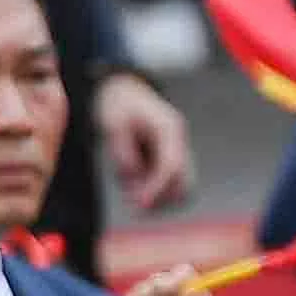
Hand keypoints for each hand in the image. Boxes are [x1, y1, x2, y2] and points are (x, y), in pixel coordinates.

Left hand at [96, 73, 194, 209]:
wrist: (125, 92)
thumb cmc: (118, 105)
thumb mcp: (112, 123)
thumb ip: (122, 150)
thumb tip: (133, 175)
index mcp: (169, 128)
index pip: (172, 166)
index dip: (157, 188)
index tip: (139, 203)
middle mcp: (180, 143)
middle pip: (183, 184)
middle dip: (159, 198)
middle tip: (130, 199)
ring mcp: (179, 153)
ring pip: (180, 190)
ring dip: (157, 198)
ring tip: (128, 189)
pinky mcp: (173, 162)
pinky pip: (171, 187)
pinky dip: (155, 193)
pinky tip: (134, 185)